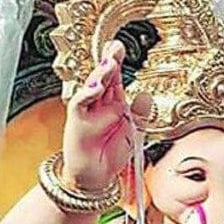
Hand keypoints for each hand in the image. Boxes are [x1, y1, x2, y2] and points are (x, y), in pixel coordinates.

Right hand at [62, 40, 151, 189]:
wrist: (94, 177)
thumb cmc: (110, 154)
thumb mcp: (132, 133)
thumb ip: (140, 115)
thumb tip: (146, 95)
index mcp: (113, 104)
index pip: (116, 80)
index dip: (118, 63)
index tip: (121, 47)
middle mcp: (99, 104)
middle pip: (104, 78)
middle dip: (109, 61)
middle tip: (116, 46)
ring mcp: (87, 111)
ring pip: (92, 86)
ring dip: (100, 74)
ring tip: (110, 63)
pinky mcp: (77, 121)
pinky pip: (80, 104)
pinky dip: (87, 94)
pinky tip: (96, 87)